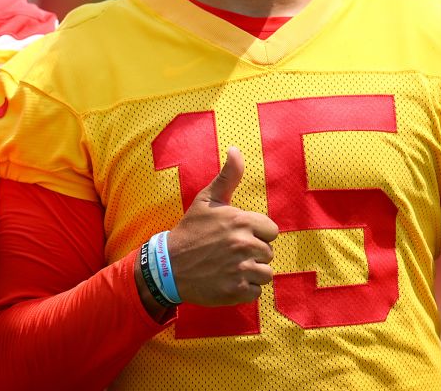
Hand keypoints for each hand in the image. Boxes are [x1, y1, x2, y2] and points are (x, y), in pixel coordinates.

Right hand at [165, 146, 278, 305]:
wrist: (168, 267)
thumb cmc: (190, 230)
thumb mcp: (206, 200)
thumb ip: (228, 176)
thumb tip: (235, 149)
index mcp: (241, 221)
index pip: (271, 230)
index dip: (256, 233)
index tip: (238, 235)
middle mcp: (244, 245)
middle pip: (269, 252)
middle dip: (254, 253)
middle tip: (230, 252)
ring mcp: (241, 269)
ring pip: (266, 273)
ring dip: (251, 272)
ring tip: (230, 267)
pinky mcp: (237, 291)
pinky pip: (256, 291)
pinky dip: (244, 289)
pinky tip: (227, 281)